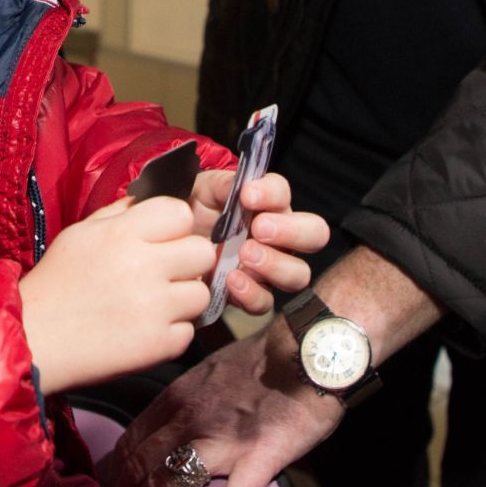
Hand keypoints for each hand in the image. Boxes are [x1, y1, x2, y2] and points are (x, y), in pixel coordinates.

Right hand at [18, 195, 214, 391]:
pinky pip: (189, 331)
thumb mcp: (80, 234)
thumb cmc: (56, 284)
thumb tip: (150, 202)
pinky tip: (145, 329)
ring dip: (183, 299)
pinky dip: (171, 332)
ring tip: (154, 304)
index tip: (163, 240)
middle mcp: (143, 266)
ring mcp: (154, 306)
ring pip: (201, 293)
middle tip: (165, 273)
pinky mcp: (158, 343)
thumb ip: (120, 213)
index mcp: (122, 233)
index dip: (175, 226)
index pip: (181, 212)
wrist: (34, 339)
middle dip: (187, 261)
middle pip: (202, 252)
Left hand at [103, 321, 343, 486]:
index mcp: (180, 395)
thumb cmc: (267, 357)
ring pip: (170, 481)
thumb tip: (176, 419)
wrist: (309, 347)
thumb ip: (191, 396)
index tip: (110, 481)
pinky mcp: (258, 457)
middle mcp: (191, 418)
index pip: (134, 436)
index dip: (118, 463)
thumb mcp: (214, 368)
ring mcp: (223, 440)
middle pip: (142, 462)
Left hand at [188, 170, 328, 314]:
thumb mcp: (202, 192)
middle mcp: (279, 237)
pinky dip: (252, 292)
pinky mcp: (254, 295)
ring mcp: (271, 269)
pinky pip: (265, 302)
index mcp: (268, 205)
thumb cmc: (193, 213)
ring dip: (276, 264)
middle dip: (292, 231)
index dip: (271, 193)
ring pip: (298, 273)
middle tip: (260, 228)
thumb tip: (241, 186)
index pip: (283, 193)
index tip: (247, 195)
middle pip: (314, 234)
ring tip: (246, 255)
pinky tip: (232, 280)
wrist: (171, 247)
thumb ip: (222, 185)